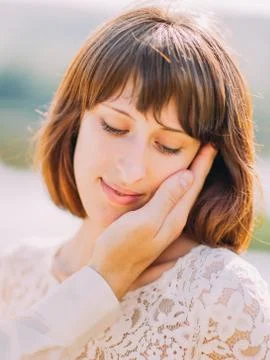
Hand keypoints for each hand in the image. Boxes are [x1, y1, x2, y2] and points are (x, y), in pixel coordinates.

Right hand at [88, 144, 216, 298]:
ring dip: (192, 177)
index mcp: (174, 218)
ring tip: (197, 161)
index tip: (211, 145)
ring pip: (183, 196)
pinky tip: (177, 184)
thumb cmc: (121, 247)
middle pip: (192, 190)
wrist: (107, 274)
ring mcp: (165, 225)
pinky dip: (179, 188)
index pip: (193, 185)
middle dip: (201, 168)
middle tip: (208, 148)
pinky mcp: (155, 226)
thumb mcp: (144, 222)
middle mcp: (174, 222)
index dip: (202, 164)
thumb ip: (165, 200)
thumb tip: (187, 177)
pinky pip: (173, 202)